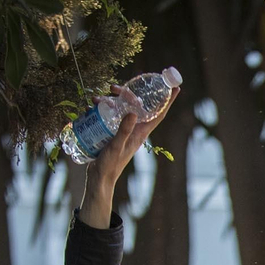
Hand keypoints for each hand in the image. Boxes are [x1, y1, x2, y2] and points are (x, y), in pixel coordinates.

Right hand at [79, 85, 180, 228]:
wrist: (99, 177)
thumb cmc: (110, 165)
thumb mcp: (117, 145)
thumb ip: (124, 130)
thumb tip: (133, 112)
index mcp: (140, 132)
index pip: (158, 114)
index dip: (167, 101)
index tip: (175, 88)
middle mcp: (133, 129)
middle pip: (135, 106)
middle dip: (126, 93)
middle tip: (113, 87)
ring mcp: (121, 130)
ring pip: (119, 108)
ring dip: (108, 100)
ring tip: (94, 99)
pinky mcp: (110, 131)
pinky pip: (107, 115)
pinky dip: (100, 109)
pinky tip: (89, 107)